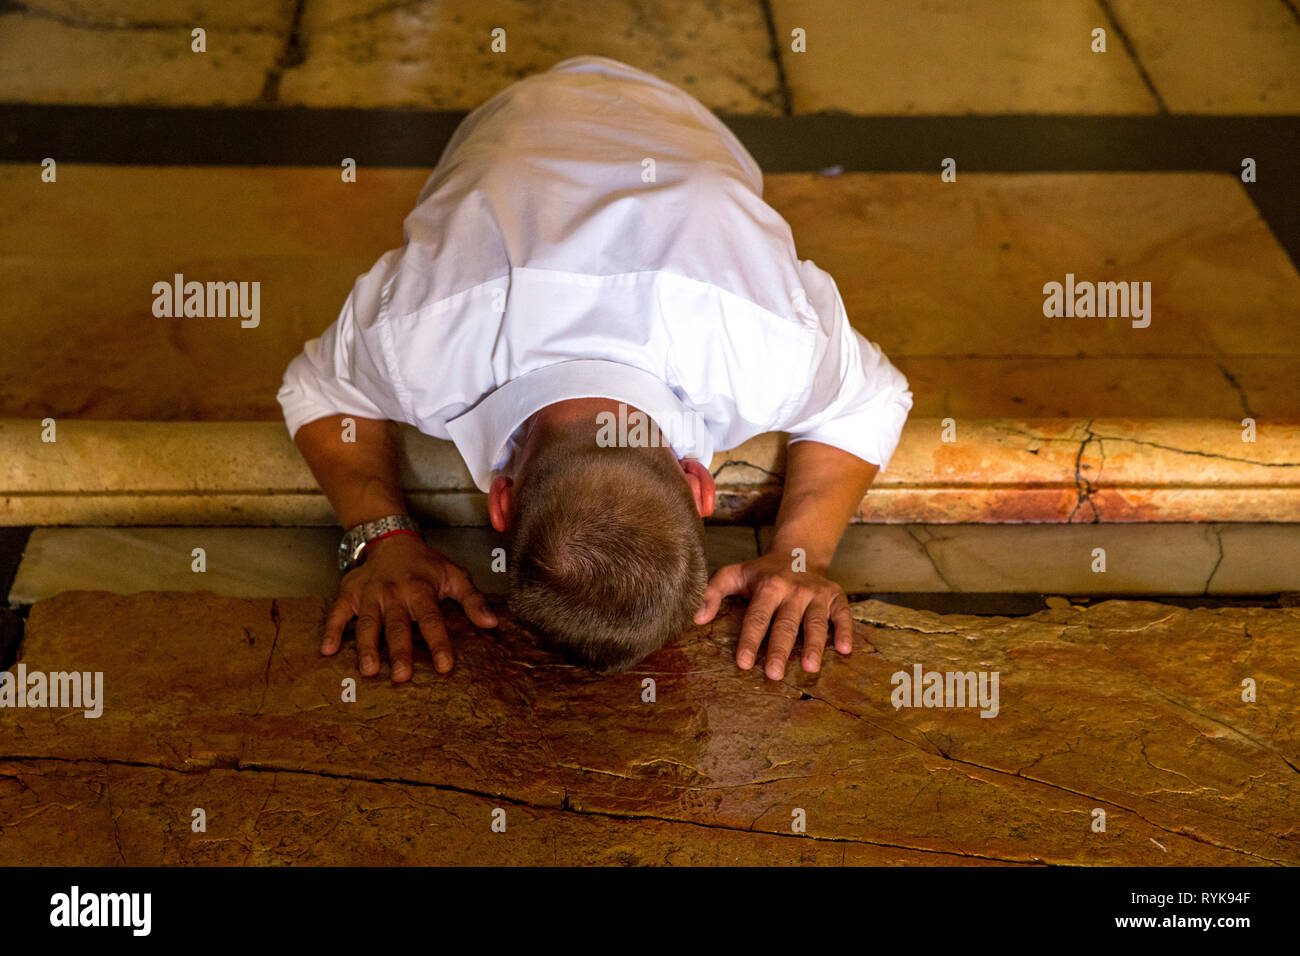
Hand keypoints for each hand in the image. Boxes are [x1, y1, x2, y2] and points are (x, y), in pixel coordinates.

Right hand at [321, 533, 497, 680]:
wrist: (390, 538)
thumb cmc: (425, 564)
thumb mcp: (454, 575)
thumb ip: (472, 600)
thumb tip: (492, 623)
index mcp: (420, 590)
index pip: (431, 620)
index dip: (439, 643)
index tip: (444, 666)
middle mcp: (394, 593)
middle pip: (397, 626)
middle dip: (400, 651)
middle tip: (402, 677)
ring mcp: (369, 594)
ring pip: (368, 623)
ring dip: (367, 647)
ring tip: (369, 670)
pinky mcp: (349, 594)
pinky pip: (338, 613)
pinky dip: (332, 630)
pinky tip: (327, 651)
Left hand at [694, 552, 853, 678]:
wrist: (799, 552)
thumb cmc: (762, 572)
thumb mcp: (735, 574)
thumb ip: (713, 592)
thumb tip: (696, 618)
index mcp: (768, 586)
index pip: (757, 616)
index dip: (750, 639)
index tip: (744, 662)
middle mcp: (794, 590)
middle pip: (786, 624)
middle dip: (780, 649)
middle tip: (774, 674)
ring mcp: (817, 594)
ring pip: (816, 623)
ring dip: (814, 645)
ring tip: (809, 667)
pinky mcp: (836, 597)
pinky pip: (843, 615)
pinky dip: (846, 631)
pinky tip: (845, 650)